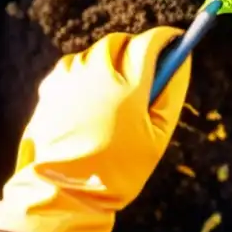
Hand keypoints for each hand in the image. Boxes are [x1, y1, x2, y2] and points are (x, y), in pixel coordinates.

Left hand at [0, 28, 189, 231]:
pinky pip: (74, 67)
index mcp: (127, 87)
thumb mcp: (157, 139)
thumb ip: (171, 95)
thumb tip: (182, 62)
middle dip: (134, 49)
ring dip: (109, 62)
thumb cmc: (117, 170)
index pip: (148, 42)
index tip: (173, 41)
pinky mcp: (50, 87)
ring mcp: (69, 78)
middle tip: (143, 71)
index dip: (164, 38)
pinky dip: (85, 74)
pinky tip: (88, 102)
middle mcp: (95, 73)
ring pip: (95, 53)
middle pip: (120, 42)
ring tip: (113, 96)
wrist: (62, 192)